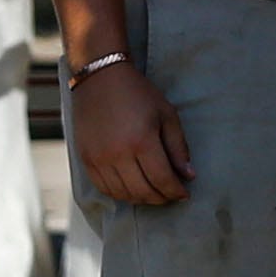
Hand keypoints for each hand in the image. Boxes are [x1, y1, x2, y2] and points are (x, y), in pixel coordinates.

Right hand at [70, 56, 192, 206]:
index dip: (176, 191)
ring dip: (142, 199)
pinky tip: (132, 189)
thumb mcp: (166, 114)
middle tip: (170, 195)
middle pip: (143, 191)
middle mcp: (118, 154)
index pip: (162, 180)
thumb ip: (178, 148)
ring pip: (123, 194)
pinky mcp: (86, 159)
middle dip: (161, 198)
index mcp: (142, 141)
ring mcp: (99, 159)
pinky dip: (121, 194)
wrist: (100, 78)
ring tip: (153, 193)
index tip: (184, 194)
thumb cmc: (138, 94)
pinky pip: (104, 189)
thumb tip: (189, 176)